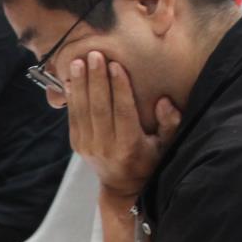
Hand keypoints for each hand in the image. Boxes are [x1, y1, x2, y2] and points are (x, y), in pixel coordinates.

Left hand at [65, 51, 181, 204]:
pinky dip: (71, 97)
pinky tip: (71, 79)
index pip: (123, 112)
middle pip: (99, 108)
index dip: (119, 88)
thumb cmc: (149, 159)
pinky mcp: (77, 144)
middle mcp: (106, 146)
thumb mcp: (166, 145)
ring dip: (80, 84)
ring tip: (78, 62)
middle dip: (96, 79)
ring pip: (83, 110)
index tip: (115, 65)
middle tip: (94, 55)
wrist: (122, 186)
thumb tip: (164, 102)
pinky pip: (73, 117)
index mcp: (130, 146)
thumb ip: (170, 123)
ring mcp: (88, 146)